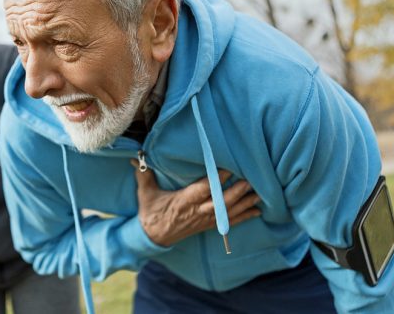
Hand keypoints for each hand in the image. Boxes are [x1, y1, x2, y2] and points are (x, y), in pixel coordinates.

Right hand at [132, 160, 260, 246]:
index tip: (228, 168)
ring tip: (258, 193)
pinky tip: (256, 210)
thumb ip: (143, 175)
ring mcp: (204, 220)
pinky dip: (244, 216)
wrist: (154, 237)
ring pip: (228, 212)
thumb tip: (135, 157)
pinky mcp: (208, 226)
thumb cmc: (150, 213)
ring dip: (244, 203)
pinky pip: (229, 222)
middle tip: (249, 180)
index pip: (202, 190)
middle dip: (236, 192)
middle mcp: (196, 211)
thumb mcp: (145, 193)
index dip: (216, 180)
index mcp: (183, 201)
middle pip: (220, 203)